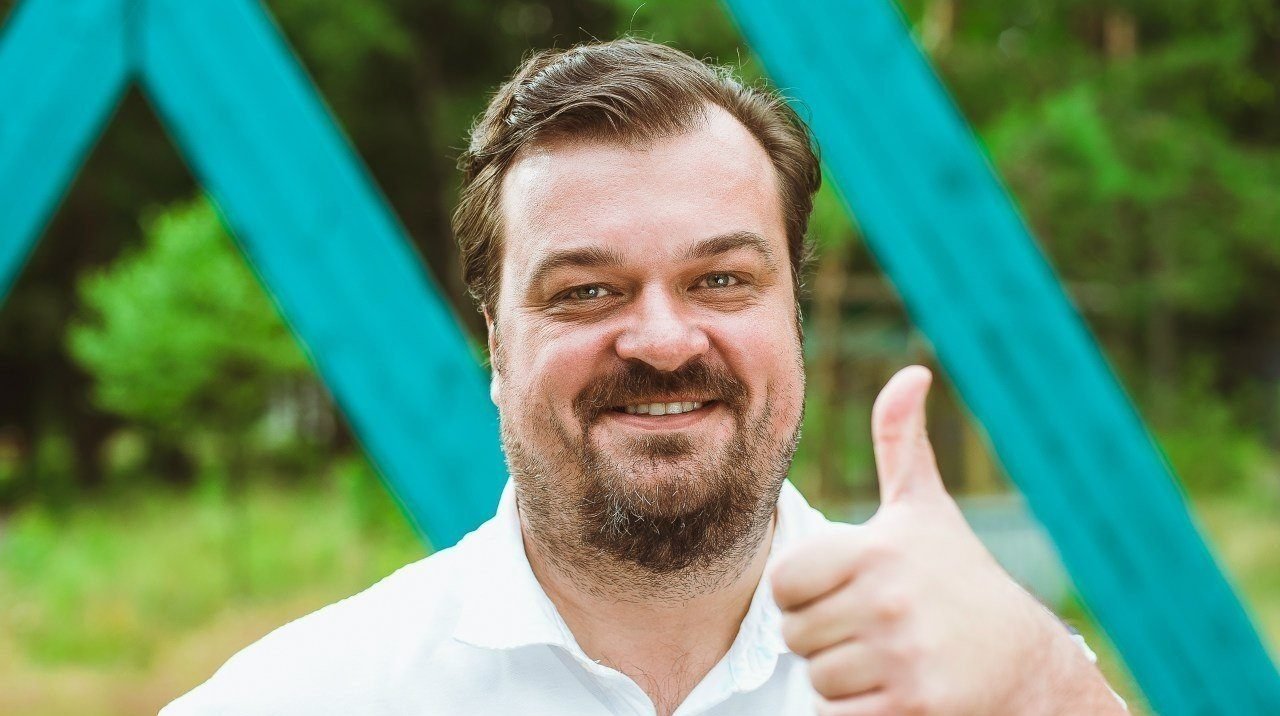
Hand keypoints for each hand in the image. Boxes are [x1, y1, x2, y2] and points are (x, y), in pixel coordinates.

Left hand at [771, 365, 1122, 714]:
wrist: (1023, 663)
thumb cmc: (959, 578)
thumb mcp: (926, 508)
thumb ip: (901, 441)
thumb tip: (911, 372)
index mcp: (877, 549)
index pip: (784, 582)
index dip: (807, 591)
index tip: (847, 587)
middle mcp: (887, 600)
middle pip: (795, 635)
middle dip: (824, 636)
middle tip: (874, 627)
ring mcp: (900, 657)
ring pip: (817, 678)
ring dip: (842, 676)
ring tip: (888, 656)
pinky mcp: (911, 706)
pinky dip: (857, 710)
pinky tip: (894, 689)